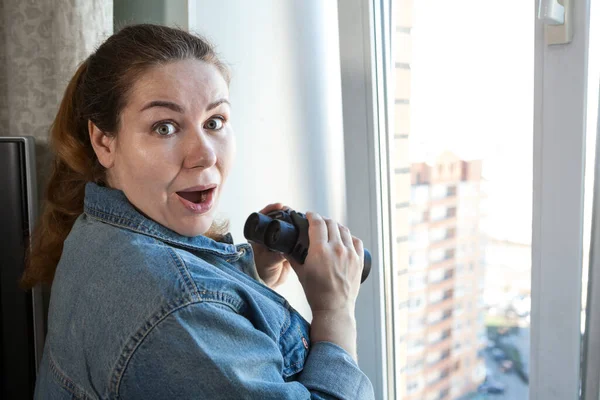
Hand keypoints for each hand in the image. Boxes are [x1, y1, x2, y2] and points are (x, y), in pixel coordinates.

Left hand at [249, 203, 292, 288]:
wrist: (270, 284)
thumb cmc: (262, 273)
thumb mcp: (268, 263)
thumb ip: (276, 256)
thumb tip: (286, 250)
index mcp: (258, 236)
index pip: (262, 216)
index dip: (270, 209)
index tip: (279, 205)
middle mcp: (267, 235)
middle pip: (276, 218)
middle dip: (284, 212)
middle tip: (290, 209)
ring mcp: (277, 240)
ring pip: (285, 226)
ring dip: (292, 221)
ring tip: (299, 217)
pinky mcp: (287, 246)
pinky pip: (292, 236)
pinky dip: (298, 231)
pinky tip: (304, 228)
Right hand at [285, 212, 363, 359]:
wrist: (334, 307)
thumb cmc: (316, 292)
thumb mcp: (300, 273)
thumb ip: (292, 258)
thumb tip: (285, 249)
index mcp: (320, 250)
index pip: (317, 223)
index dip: (312, 215)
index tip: (309, 215)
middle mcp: (336, 249)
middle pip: (331, 223)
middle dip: (323, 220)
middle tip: (318, 222)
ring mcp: (350, 254)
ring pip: (344, 230)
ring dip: (335, 226)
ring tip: (330, 229)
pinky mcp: (359, 260)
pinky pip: (356, 241)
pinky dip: (349, 237)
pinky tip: (344, 239)